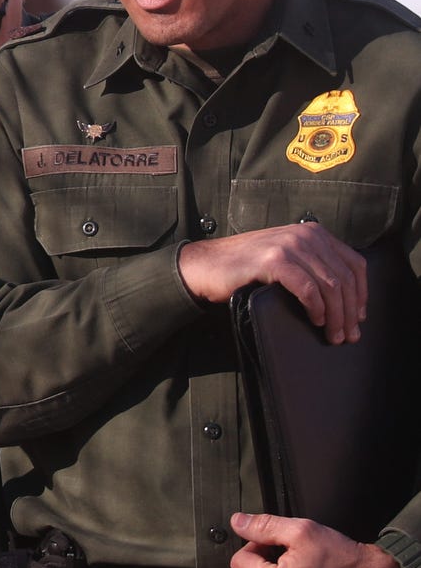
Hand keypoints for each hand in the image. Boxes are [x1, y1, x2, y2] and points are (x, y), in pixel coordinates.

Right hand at [179, 223, 365, 343]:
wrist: (204, 266)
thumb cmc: (243, 267)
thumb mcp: (285, 257)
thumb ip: (312, 264)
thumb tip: (345, 295)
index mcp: (313, 232)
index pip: (355, 263)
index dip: (362, 294)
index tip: (358, 317)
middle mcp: (305, 234)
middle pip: (345, 278)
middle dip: (350, 312)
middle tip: (348, 335)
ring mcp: (289, 245)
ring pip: (330, 285)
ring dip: (336, 316)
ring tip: (333, 334)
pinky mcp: (274, 260)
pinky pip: (308, 289)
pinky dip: (316, 308)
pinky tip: (315, 320)